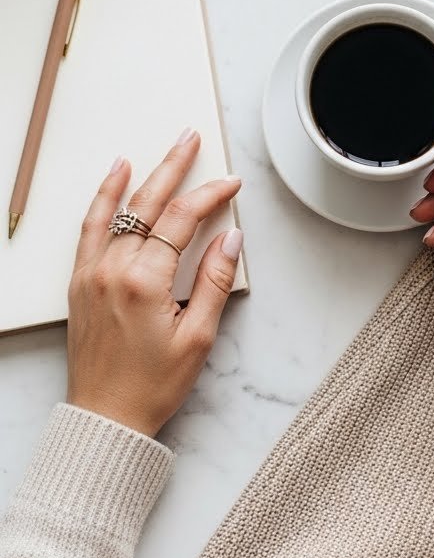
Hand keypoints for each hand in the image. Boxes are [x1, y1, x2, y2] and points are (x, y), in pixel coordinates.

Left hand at [66, 130, 242, 437]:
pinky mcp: (80, 283)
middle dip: (175, 167)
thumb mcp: (198, 338)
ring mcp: (91, 274)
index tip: (230, 184)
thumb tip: (230, 238)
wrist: (106, 418)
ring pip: (117, 210)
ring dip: (140, 175)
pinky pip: (90, 228)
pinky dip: (102, 199)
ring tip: (159, 150)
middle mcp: (112, 270)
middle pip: (148, 204)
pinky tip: (114, 179)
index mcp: (144, 282)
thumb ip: (215, 282)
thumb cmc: (151, 386)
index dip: (210, 196)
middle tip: (191, 139)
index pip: (181, 220)